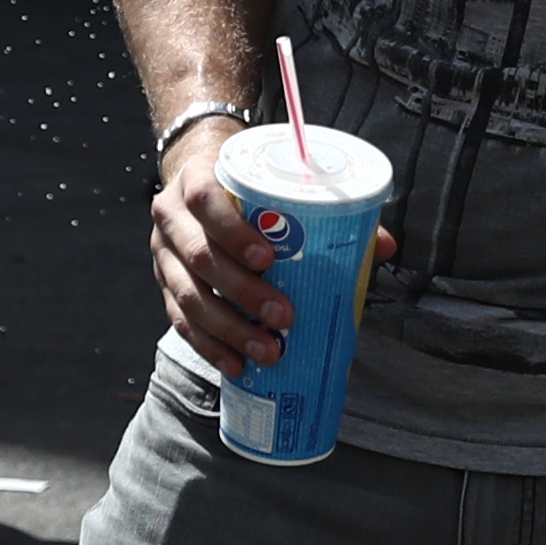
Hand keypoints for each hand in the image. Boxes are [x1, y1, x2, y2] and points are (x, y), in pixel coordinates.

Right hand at [151, 131, 396, 373]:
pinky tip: (234, 364)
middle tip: (283, 315)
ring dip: (228, 328)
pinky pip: (179, 320)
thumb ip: (325, 211)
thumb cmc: (245, 189)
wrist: (197, 185)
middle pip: (198, 255)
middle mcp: (172, 218)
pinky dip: (208, 345)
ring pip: (187, 295)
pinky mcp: (164, 285)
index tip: (268, 258)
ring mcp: (163, 254)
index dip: (232, 231)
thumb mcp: (273, 185)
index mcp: (196, 181)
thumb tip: (382, 246)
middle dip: (241, 291)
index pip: (205, 201)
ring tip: (268, 350)